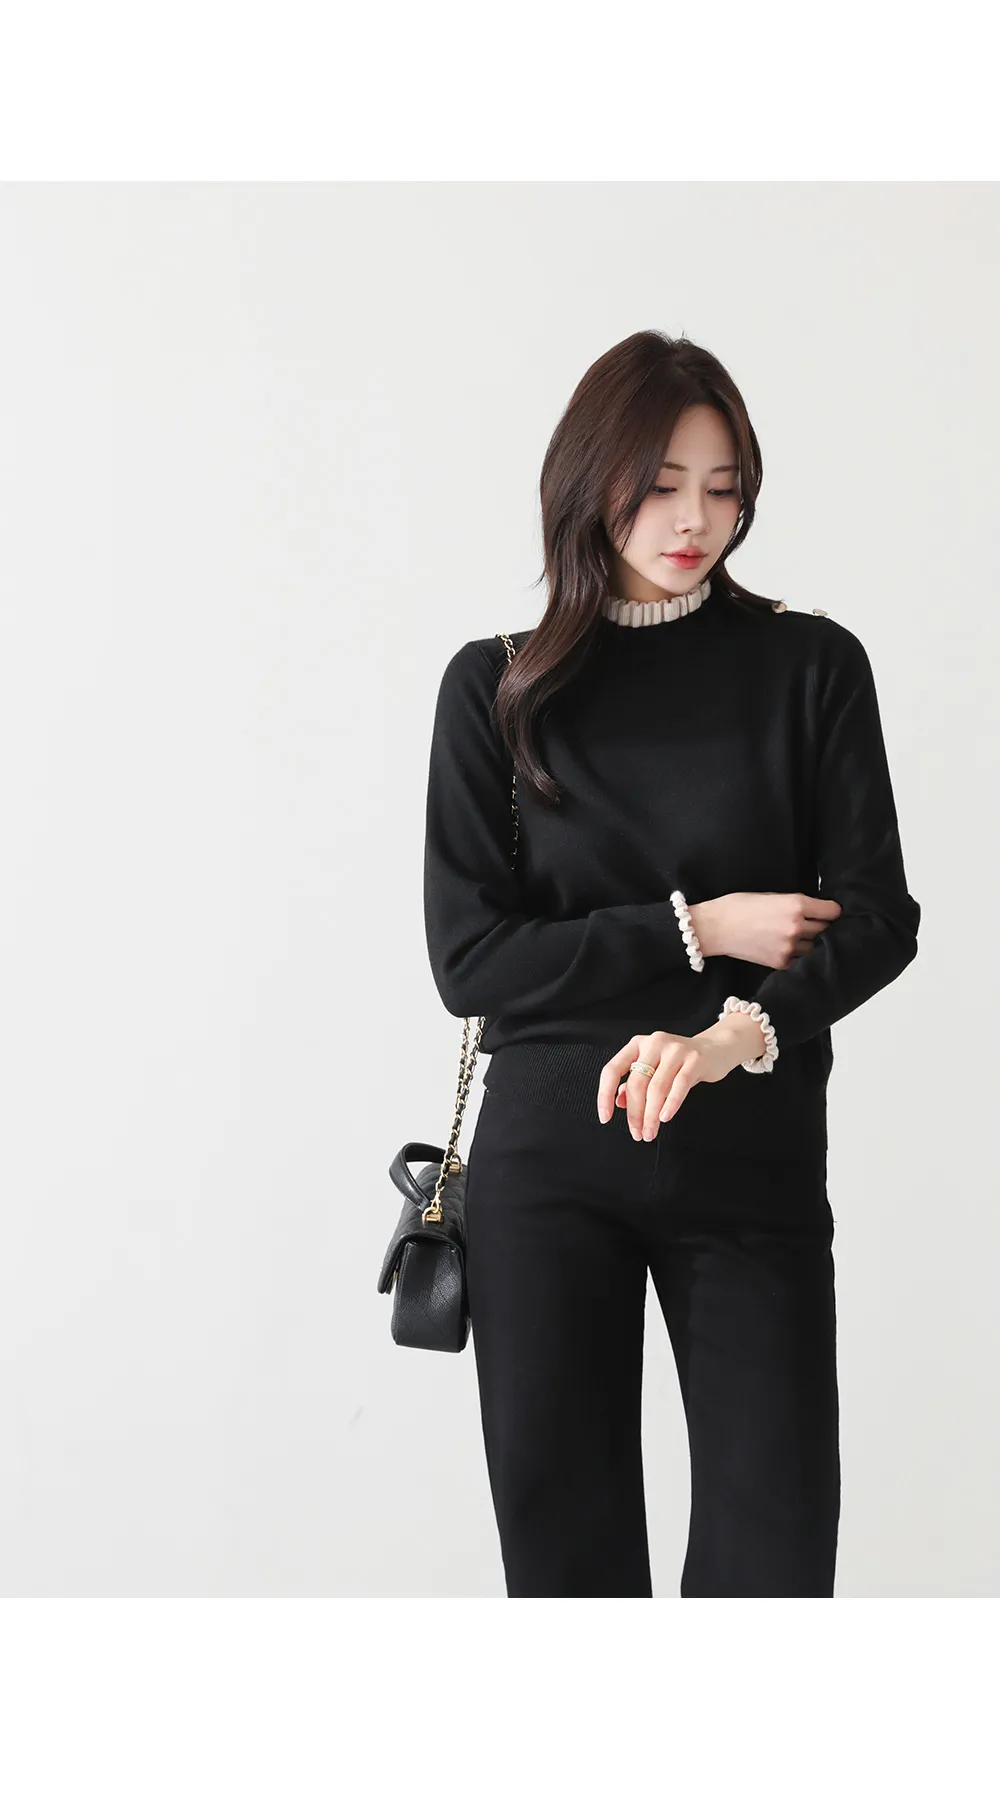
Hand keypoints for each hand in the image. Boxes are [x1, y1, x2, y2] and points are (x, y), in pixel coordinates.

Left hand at [597, 1017, 766, 1139]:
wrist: (715, 1049)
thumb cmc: (679, 1063)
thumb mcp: (653, 1069)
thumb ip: (635, 1083)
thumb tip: (620, 1102)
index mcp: (637, 1045)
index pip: (612, 1070)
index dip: (605, 1095)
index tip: (606, 1118)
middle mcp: (654, 1043)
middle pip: (636, 1084)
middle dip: (634, 1114)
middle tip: (637, 1133)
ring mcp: (675, 1050)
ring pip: (656, 1088)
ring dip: (651, 1115)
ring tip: (650, 1132)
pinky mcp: (694, 1059)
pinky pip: (679, 1086)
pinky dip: (670, 1105)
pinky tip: (665, 1118)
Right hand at [693, 891, 841, 967]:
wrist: (716, 927)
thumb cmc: (739, 906)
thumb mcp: (772, 895)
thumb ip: (796, 904)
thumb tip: (816, 912)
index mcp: (796, 904)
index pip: (832, 911)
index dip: (831, 911)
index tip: (829, 913)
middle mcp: (796, 926)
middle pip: (825, 929)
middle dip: (820, 926)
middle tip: (810, 924)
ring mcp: (789, 947)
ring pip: (814, 946)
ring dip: (808, 942)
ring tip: (794, 937)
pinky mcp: (780, 962)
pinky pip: (800, 960)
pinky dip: (796, 955)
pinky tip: (785, 948)